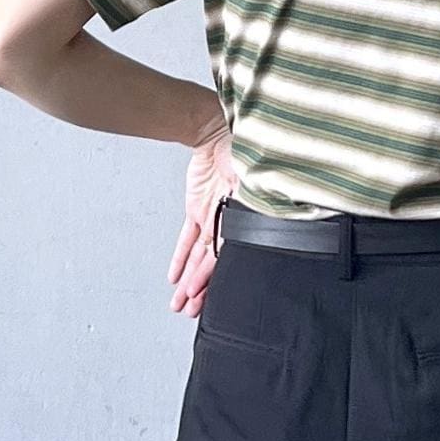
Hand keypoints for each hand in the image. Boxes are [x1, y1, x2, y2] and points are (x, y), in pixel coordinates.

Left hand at [167, 115, 237, 318]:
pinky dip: (181, 257)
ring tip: (181, 303)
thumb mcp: (251, 178)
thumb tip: (263, 212)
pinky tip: (175, 277)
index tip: (201, 297)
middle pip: (211, 263)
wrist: (216, 130)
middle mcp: (227, 221)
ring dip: (189, 279)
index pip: (224, 256)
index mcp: (241, 217)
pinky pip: (188, 238)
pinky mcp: (198, 209)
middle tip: (189, 311)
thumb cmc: (239, 150)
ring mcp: (212, 216)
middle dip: (199, 288)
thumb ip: (254, 198)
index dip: (211, 279)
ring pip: (198, 256)